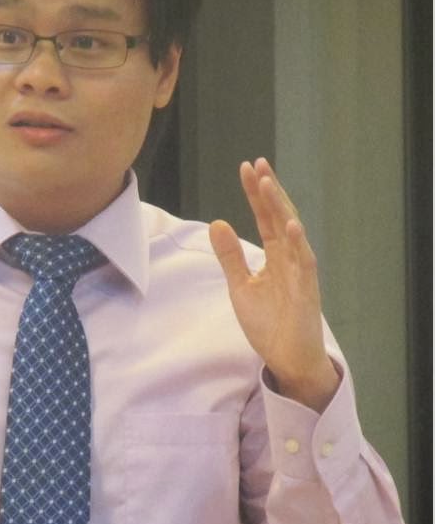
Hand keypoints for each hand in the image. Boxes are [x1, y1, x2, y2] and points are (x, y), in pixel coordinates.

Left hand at [209, 157, 339, 411]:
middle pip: (279, 217)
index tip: (246, 168)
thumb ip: (231, 257)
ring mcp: (300, 273)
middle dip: (268, 191)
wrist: (288, 359)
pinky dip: (298, 244)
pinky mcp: (307, 292)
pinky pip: (304, 263)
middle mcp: (290, 258)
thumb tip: (217, 223)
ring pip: (292, 233)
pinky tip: (290, 225)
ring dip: (281, 208)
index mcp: (275, 256)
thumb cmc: (270, 324)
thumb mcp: (240, 287)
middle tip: (257, 164)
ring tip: (268, 183)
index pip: (265, 217)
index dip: (256, 193)